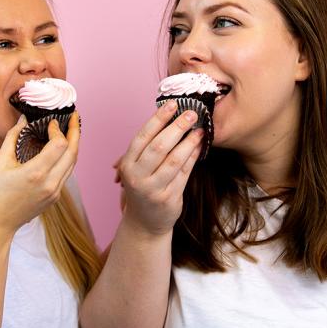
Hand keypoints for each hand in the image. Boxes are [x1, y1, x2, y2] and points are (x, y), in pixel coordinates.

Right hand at [0, 113, 79, 236]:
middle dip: (75, 132)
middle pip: (73, 153)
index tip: (50, 122)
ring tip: (70, 130)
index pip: (60, 144)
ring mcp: (54, 193)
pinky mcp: (54, 198)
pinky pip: (66, 173)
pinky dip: (66, 158)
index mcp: (36, 173)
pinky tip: (61, 149)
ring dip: (73, 145)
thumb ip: (13, 137)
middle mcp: (50, 183)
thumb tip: (23, 119)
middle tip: (73, 117)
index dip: (58, 130)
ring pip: (72, 164)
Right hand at [116, 101, 202, 234]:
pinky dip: (193, 157)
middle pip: (159, 146)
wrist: (144, 223)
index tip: (173, 104)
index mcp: (127, 164)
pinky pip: (184, 173)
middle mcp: (137, 177)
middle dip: (177, 127)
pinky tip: (199, 147)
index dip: (158, 118)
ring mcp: (153, 189)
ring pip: (174, 160)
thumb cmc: (143, 187)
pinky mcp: (169, 199)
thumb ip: (149, 147)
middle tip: (191, 114)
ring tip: (199, 130)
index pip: (143, 136)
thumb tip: (171, 118)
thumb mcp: (138, 168)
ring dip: (189, 142)